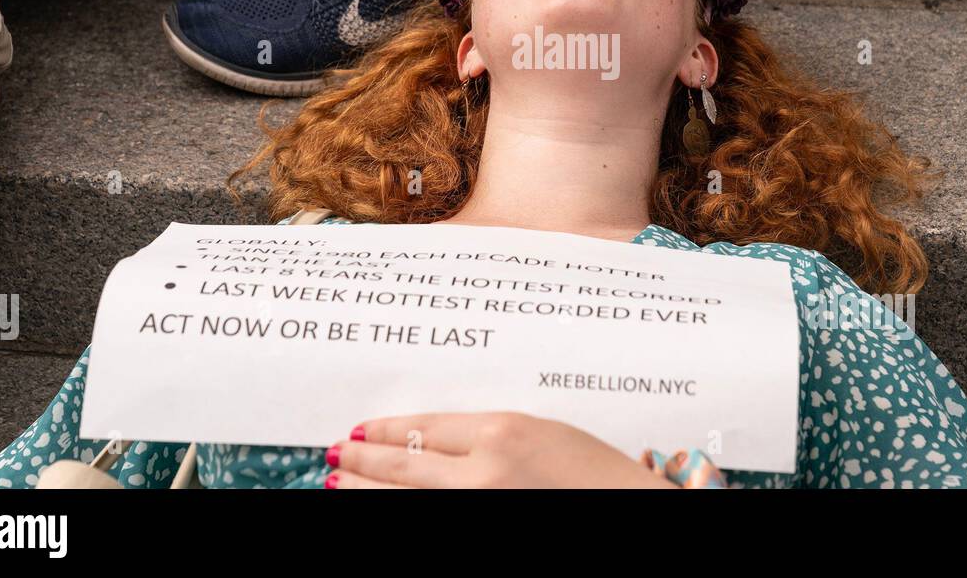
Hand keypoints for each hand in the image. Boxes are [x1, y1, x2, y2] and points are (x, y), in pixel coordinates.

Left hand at [324, 411, 676, 488]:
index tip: (361, 431)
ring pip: (399, 499)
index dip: (384, 431)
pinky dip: (390, 514)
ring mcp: (475, 510)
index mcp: (501, 433)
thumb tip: (431, 443)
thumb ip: (488, 435)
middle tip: (335, 455)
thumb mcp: (542, 432)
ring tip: (338, 483)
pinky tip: (373, 508)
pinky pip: (416, 523)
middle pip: (400, 466)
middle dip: (361, 461)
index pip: (422, 428)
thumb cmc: (596, 473)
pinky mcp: (480, 539)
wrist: (631, 510)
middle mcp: (481, 474)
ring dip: (362, 490)